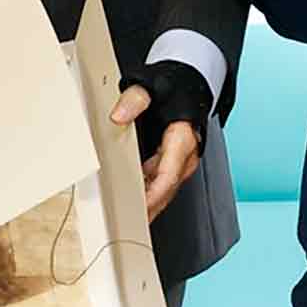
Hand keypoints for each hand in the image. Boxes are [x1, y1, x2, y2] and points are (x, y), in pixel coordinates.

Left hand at [111, 87, 200, 220]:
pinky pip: (162, 182)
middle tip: (126, 221)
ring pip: (164, 188)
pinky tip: (135, 198)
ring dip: (149, 204)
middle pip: (166, 189)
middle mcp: (185, 155)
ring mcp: (181, 161)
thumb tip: (118, 116)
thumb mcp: (149, 88)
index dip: (153, 196)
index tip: (138, 208)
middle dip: (149, 208)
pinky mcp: (174, 162)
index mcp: (182, 140)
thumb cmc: (172, 89)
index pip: (167, 176)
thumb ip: (134, 100)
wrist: (187, 85)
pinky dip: (149, 192)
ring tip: (127, 216)